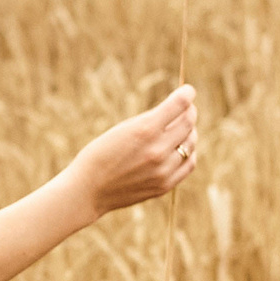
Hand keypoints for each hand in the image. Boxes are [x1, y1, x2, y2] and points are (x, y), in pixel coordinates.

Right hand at [67, 85, 199, 216]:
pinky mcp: (165, 185)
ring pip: (191, 143)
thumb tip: (177, 110)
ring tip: (184, 128)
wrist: (88, 189)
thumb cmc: (101, 154)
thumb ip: (151, 120)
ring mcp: (163, 170)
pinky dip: (189, 152)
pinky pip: (189, 164)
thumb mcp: (123, 129)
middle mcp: (158, 150)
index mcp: (145, 130)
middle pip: (188, 123)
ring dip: (190, 131)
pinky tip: (182, 147)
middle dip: (189, 112)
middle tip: (187, 108)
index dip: (187, 94)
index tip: (188, 91)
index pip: (179, 105)